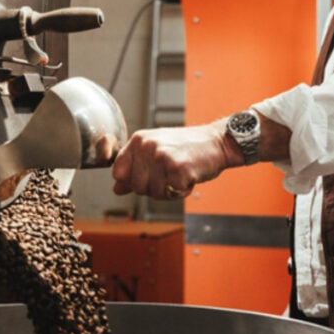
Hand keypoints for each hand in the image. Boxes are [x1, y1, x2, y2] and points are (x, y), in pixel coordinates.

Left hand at [111, 123, 238, 199]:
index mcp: (139, 140)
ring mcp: (162, 157)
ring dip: (169, 190)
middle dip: (154, 187)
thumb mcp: (156, 151)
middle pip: (136, 187)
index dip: (133, 181)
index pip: (118, 172)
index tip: (150, 175)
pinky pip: (171, 194)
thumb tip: (117, 188)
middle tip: (170, 173)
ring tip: (180, 173)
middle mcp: (147, 146)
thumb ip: (135, 169)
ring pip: (153, 193)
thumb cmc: (188, 147)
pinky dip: (182, 190)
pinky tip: (189, 176)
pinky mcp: (177, 169)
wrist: (217, 142)